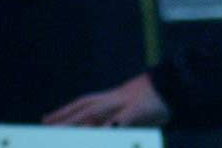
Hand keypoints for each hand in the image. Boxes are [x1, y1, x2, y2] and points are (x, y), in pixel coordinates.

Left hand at [43, 72, 171, 127]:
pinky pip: (121, 122)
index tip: (45, 119)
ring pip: (96, 113)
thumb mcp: (134, 108)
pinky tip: (102, 135)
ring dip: (77, 123)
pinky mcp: (138, 111)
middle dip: (63, 118)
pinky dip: (110, 128)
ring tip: (61, 133)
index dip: (64, 111)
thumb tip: (107, 128)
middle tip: (43, 127)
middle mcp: (115, 98)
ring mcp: (125, 103)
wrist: (177, 85)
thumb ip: (118, 118)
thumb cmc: (155, 99)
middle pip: (83, 108)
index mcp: (113, 97)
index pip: (82, 104)